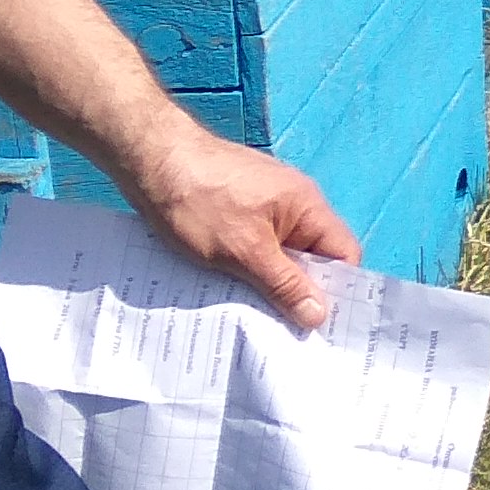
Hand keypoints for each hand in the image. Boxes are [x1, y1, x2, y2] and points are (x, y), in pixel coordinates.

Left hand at [126, 125, 361, 327]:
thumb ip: (285, 284)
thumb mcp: (244, 252)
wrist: (147, 157)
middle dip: (297, 294)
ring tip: (251, 317)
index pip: (343, 255)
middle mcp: (292, 203)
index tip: (320, 329)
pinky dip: (245, 268)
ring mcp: (263, 204)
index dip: (337, 292)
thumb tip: (320, 315)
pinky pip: (254, 246)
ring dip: (267, 284)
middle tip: (282, 333)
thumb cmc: (198, 200)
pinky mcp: (236, 208)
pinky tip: (226, 290)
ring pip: (278, 256)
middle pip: (311, 259)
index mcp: (307, 207)